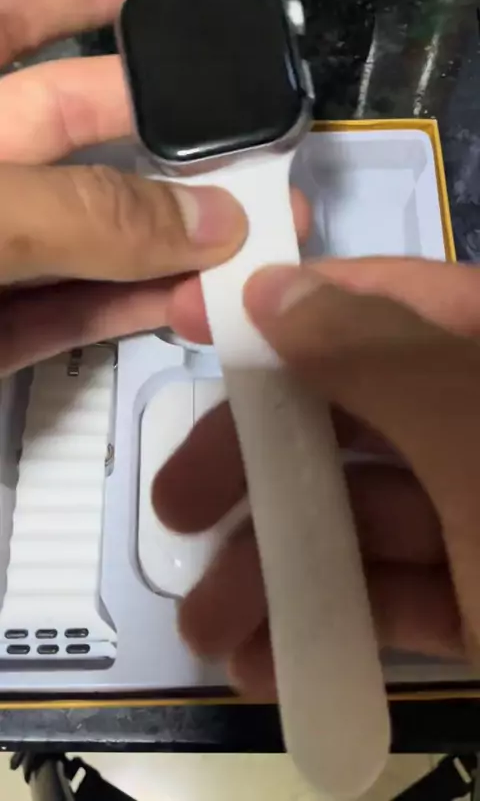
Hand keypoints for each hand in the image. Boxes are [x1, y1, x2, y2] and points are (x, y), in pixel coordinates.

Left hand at [0, 0, 308, 374]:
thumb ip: (85, 212)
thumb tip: (210, 222)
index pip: (16, 24)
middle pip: (83, 135)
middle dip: (174, 139)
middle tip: (260, 152)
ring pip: (96, 236)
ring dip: (180, 238)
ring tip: (263, 233)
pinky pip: (78, 313)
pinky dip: (141, 309)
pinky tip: (201, 298)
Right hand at [159, 257, 479, 696]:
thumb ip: (380, 354)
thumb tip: (274, 289)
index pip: (380, 300)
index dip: (282, 308)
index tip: (192, 322)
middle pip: (353, 418)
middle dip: (258, 469)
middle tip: (176, 511)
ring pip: (369, 520)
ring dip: (283, 573)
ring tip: (206, 628)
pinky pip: (405, 599)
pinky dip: (338, 629)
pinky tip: (269, 662)